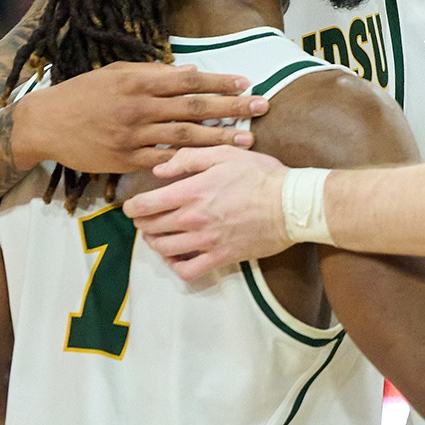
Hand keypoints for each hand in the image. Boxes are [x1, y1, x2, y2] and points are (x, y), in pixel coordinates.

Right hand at [10, 62, 268, 174]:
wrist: (46, 123)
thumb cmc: (84, 93)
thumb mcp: (116, 73)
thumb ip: (152, 72)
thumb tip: (190, 71)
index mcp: (137, 81)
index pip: (188, 80)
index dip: (219, 82)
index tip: (245, 83)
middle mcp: (138, 107)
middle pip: (194, 107)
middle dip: (231, 107)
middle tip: (262, 106)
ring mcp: (133, 135)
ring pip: (185, 137)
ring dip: (220, 139)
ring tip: (248, 140)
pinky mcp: (127, 160)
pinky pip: (165, 161)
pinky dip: (190, 161)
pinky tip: (213, 163)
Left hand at [122, 146, 288, 278]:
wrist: (291, 204)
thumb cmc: (261, 176)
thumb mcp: (224, 154)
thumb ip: (188, 159)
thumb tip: (160, 171)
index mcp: (191, 192)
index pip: (145, 205)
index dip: (132, 207)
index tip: (133, 206)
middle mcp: (193, 219)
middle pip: (150, 227)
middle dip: (143, 223)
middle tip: (146, 219)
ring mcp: (206, 241)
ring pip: (164, 249)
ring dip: (155, 243)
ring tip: (159, 236)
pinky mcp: (221, 257)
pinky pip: (187, 270)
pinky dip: (176, 266)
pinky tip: (178, 257)